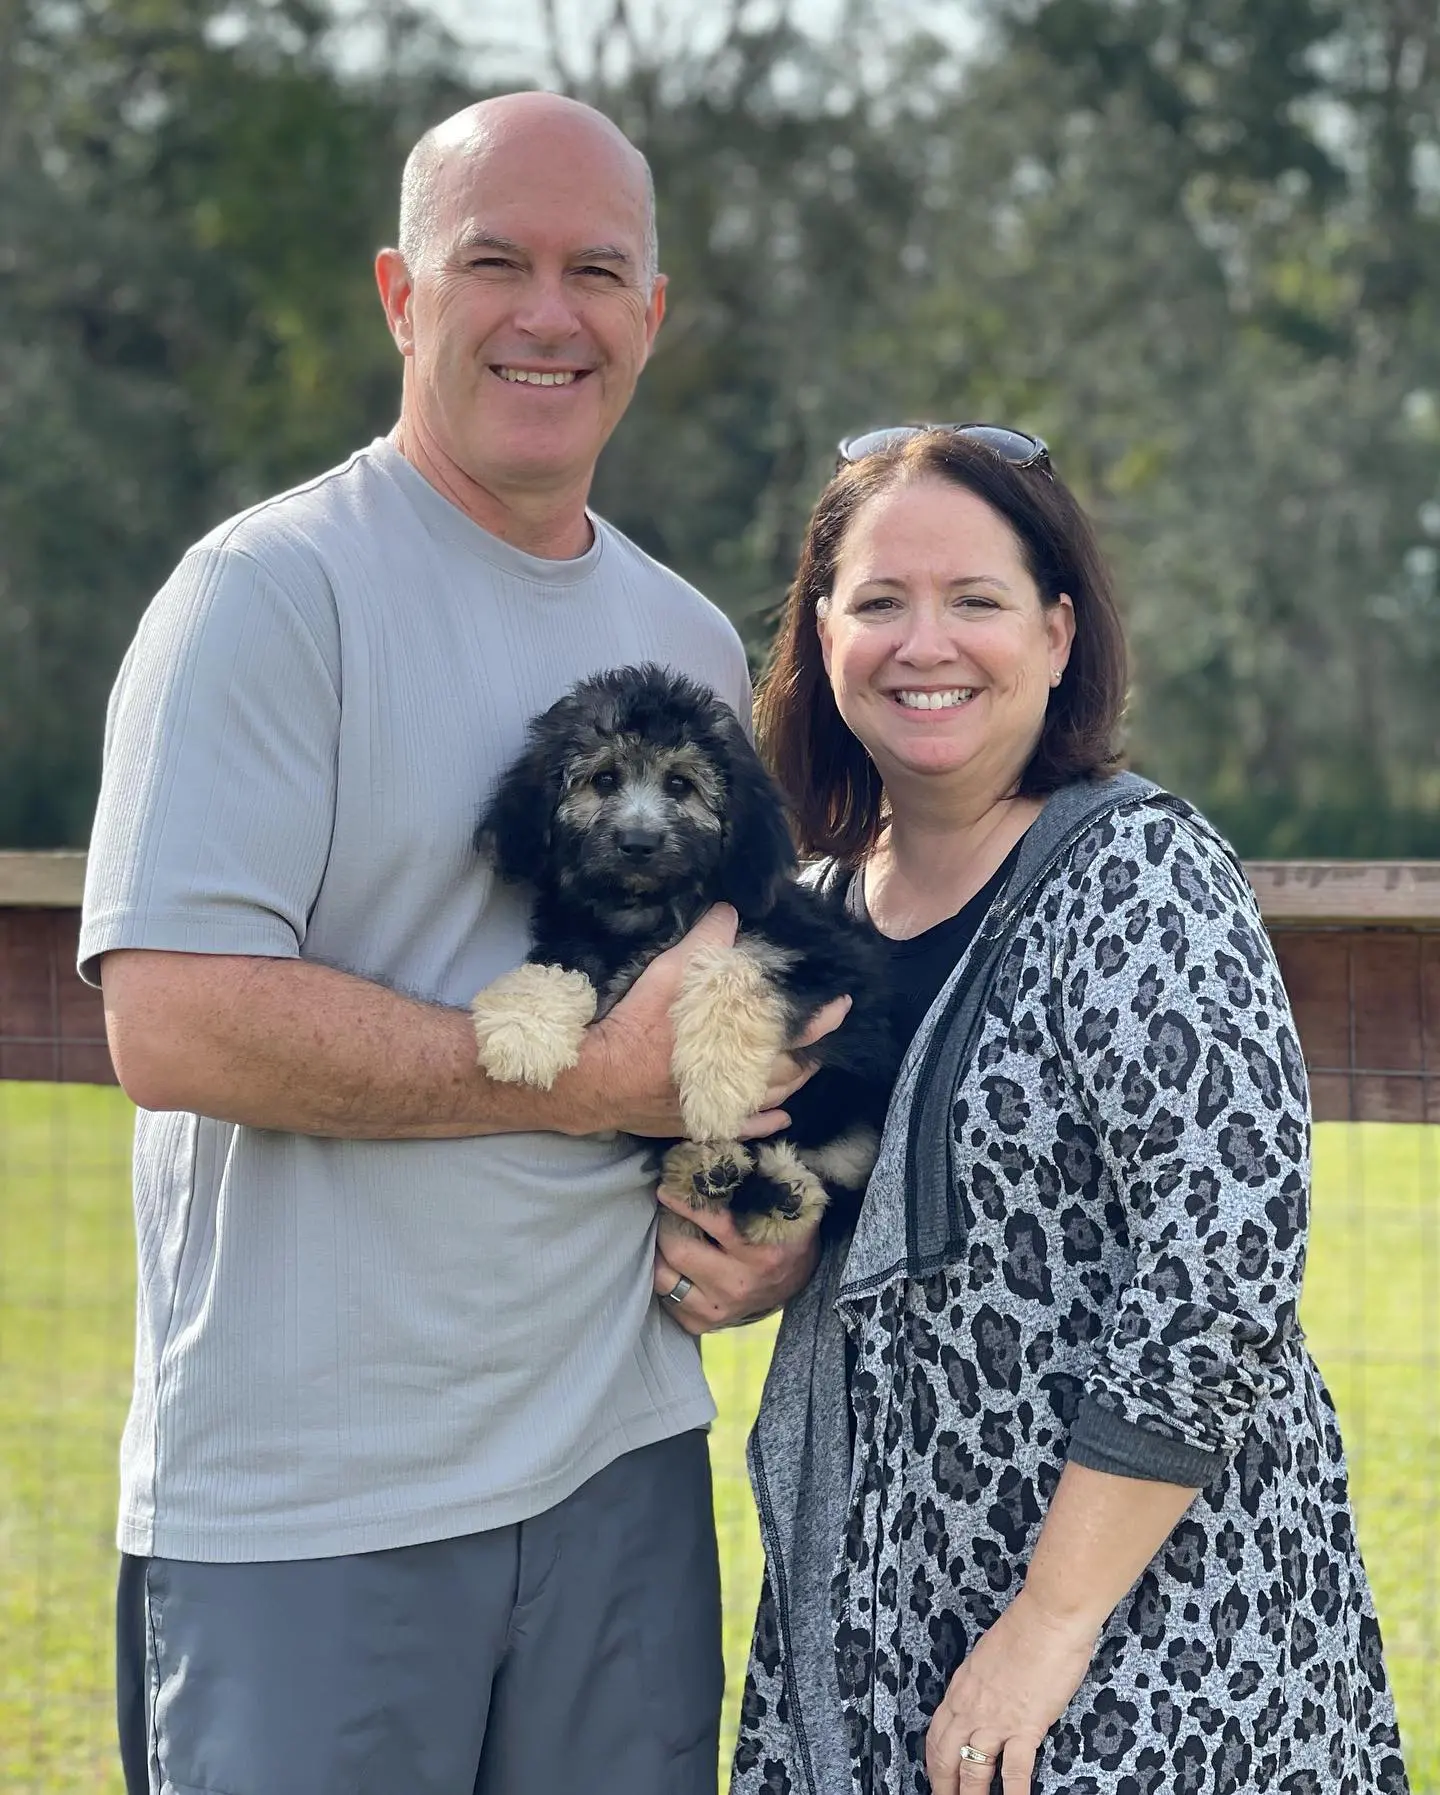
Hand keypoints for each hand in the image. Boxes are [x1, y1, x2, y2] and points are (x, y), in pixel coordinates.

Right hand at [570, 906, 850, 1138]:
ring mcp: (720, 1107)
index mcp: (736, 1044)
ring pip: (772, 1098)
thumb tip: (729, 912)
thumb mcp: (668, 974)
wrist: (594, 1080)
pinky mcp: (700, 1124)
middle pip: (790, 1070)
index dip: (821, 1019)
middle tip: (826, 1034)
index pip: (794, 1032)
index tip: (842, 1004)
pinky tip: (779, 1116)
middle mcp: (736, 1081)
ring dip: (793, 1082)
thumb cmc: (634, 1025)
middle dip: (812, 1051)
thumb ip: (703, 944)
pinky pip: (745, 1127)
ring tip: (807, 1067)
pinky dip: (766, 1121)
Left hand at [651, 1187, 820, 1333]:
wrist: (799, 1281)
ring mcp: (720, 1308)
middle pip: (678, 1249)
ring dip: (657, 1253)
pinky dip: (664, 1280)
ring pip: (664, 1279)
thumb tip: (722, 1149)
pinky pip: (667, 1302)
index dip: (683, 1201)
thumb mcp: (783, 1206)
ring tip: (661, 1234)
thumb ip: (759, 1179)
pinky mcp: (705, 1324)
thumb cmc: (784, 1233)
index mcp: (760, 1251)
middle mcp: (739, 1284)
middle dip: (664, 1225)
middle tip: (660, 1210)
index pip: (711, 1222)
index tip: (666, 1187)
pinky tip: (670, 1264)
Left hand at [925, 1589, 1096, 1794]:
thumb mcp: (987, 1654)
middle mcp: (971, 1706)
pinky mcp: (1024, 1727)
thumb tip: (986, 1695)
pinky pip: (1015, 1772)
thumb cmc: (1024, 1627)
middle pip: (947, 1756)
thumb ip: (982, 1680)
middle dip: (945, 1786)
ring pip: (974, 1770)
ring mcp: (996, 1719)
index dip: (934, 1760)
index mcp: (961, 1686)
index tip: (936, 1775)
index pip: (937, 1733)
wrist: (1048, 1617)